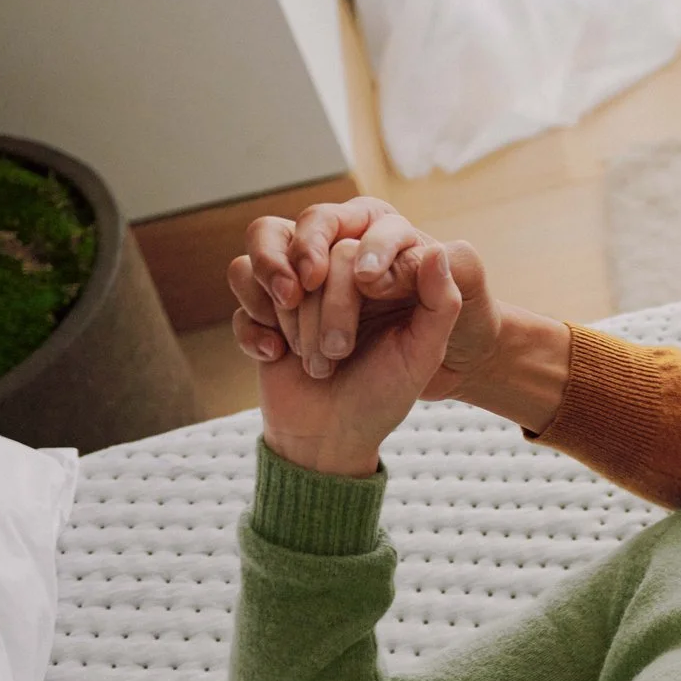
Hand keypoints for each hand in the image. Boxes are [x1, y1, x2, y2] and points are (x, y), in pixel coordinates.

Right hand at [255, 241, 464, 477]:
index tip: (365, 290)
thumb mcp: (422, 354)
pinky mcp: (258, 303)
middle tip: (339, 352)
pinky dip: (252, 323)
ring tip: (309, 356)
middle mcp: (333, 269)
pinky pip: (239, 280)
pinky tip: (274, 355)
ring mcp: (293, 283)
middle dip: (325, 309)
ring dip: (287, 315)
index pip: (355, 245)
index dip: (352, 272)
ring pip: (266, 259)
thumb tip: (438, 251)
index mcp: (376, 272)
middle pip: (312, 253)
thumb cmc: (383, 393)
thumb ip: (441, 304)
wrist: (330, 435)